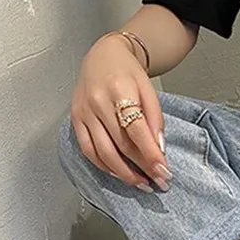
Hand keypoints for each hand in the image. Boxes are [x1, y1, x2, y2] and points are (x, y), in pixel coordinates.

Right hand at [70, 34, 168, 190]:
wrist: (103, 56)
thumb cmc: (128, 73)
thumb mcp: (149, 90)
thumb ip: (155, 120)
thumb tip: (160, 150)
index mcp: (119, 90)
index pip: (137, 131)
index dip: (151, 155)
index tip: (164, 173)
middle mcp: (97, 102)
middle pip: (121, 145)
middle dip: (142, 169)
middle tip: (158, 183)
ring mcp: (83, 112)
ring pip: (103, 152)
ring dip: (124, 174)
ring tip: (142, 183)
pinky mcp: (75, 119)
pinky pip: (88, 150)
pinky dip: (105, 166)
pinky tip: (120, 173)